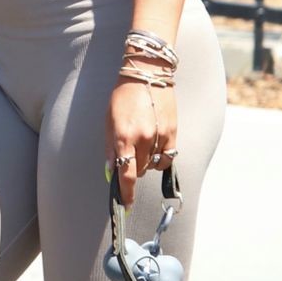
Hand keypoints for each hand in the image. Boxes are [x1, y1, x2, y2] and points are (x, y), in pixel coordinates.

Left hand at [105, 77, 176, 207]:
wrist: (147, 75)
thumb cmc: (123, 97)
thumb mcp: (108, 122)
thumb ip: (110, 148)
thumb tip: (111, 172)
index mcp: (123, 138)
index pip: (126, 175)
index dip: (126, 194)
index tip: (126, 205)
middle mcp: (143, 140)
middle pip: (139, 170)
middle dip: (133, 169)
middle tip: (129, 154)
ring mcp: (160, 136)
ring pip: (153, 166)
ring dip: (146, 163)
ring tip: (141, 145)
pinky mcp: (173, 132)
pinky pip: (168, 158)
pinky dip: (160, 160)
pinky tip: (155, 150)